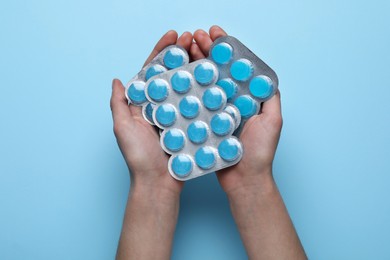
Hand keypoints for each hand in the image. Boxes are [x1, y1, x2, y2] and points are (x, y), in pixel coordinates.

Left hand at [110, 31, 192, 196]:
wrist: (158, 183)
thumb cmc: (138, 158)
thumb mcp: (122, 129)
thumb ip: (119, 104)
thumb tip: (117, 80)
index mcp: (143, 104)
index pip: (151, 72)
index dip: (160, 53)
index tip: (171, 37)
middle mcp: (160, 106)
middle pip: (171, 74)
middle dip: (180, 54)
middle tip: (191, 39)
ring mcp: (177, 115)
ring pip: (185, 86)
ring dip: (193, 67)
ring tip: (203, 51)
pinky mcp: (190, 124)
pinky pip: (197, 104)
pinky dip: (203, 90)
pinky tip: (211, 78)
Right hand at [190, 26, 281, 195]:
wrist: (244, 181)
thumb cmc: (260, 153)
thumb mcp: (272, 121)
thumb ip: (271, 97)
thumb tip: (265, 73)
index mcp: (246, 97)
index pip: (233, 66)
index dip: (224, 48)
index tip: (215, 33)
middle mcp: (229, 102)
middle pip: (216, 70)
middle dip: (205, 51)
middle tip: (194, 37)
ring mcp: (214, 112)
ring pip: (203, 82)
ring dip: (194, 64)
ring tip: (184, 49)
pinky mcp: (202, 123)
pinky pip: (194, 102)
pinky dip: (186, 88)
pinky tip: (178, 76)